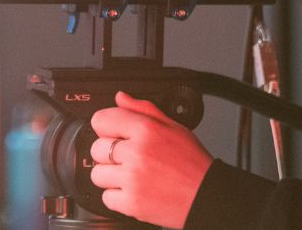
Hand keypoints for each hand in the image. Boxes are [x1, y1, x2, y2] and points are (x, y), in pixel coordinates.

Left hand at [89, 91, 213, 229]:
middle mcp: (137, 153)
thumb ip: (143, 110)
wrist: (204, 194)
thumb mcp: (173, 127)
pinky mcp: (130, 203)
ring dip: (111, 176)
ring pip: (97, 174)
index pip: (101, 120)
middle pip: (96, 148)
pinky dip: (117, 196)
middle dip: (109, 153)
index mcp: (147, 130)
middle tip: (128, 158)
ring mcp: (132, 179)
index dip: (107, 127)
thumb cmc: (192, 162)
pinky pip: (105, 197)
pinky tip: (134, 190)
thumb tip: (121, 98)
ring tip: (131, 175)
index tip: (114, 133)